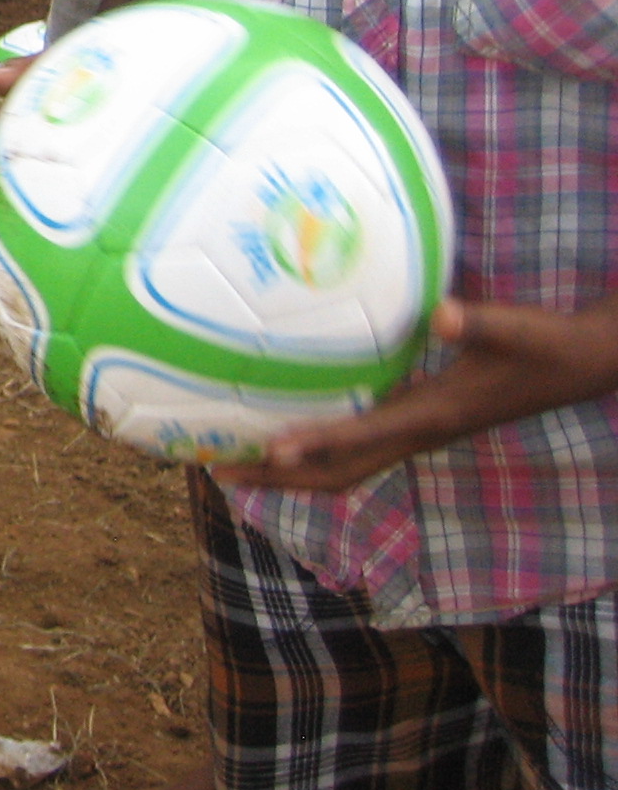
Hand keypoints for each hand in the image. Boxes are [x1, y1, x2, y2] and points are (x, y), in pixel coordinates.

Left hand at [214, 296, 617, 492]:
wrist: (577, 365)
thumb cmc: (545, 345)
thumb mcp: (517, 330)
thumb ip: (477, 321)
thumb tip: (442, 313)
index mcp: (434, 415)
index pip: (365, 437)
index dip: (318, 444)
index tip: (269, 449)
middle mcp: (418, 434)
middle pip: (338, 473)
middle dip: (278, 477)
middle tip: (213, 470)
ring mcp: (415, 433)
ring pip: (344, 467)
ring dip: (288, 471)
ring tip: (228, 462)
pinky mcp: (416, 421)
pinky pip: (356, 446)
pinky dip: (314, 448)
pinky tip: (281, 427)